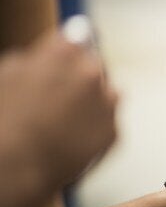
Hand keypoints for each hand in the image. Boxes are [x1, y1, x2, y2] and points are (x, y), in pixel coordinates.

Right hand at [0, 33, 116, 195]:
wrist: (14, 167)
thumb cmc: (3, 120)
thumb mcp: (7, 75)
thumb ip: (33, 60)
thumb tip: (44, 58)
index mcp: (65, 51)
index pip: (77, 38)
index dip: (67, 53)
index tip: (64, 60)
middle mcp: (92, 72)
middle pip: (92, 68)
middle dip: (79, 79)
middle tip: (58, 100)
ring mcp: (107, 103)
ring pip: (107, 95)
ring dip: (93, 103)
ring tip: (66, 122)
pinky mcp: (114, 132)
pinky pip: (107, 125)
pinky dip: (95, 131)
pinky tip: (71, 141)